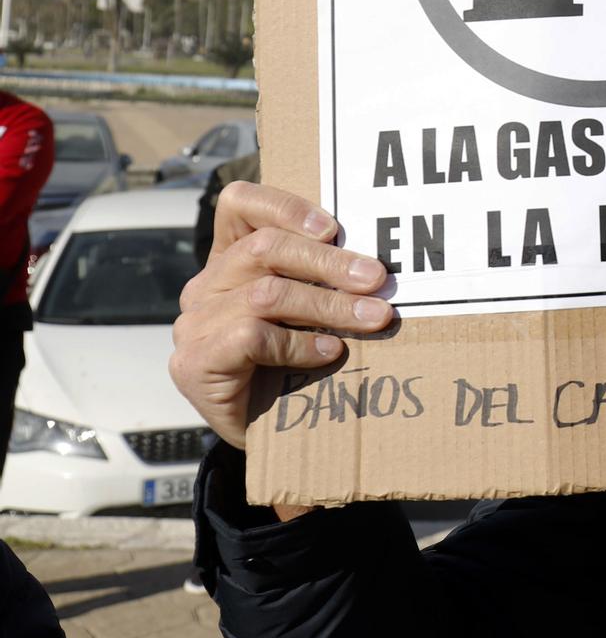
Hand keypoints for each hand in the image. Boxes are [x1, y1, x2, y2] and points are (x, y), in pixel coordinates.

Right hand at [170, 181, 392, 450]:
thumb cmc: (291, 363)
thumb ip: (320, 279)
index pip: (239, 205)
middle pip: (265, 248)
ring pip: (267, 293)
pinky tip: (330, 351)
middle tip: (378, 278)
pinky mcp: (194, 362)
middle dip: (330, 262)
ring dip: (329, 305)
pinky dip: (300, 343)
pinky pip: (253, 336)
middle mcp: (206, 286)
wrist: (260, 432)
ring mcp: (195, 325)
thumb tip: (378, 264)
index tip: (334, 227)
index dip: (284, 206)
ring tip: (374, 318)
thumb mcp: (307, 311)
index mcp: (230, 259)